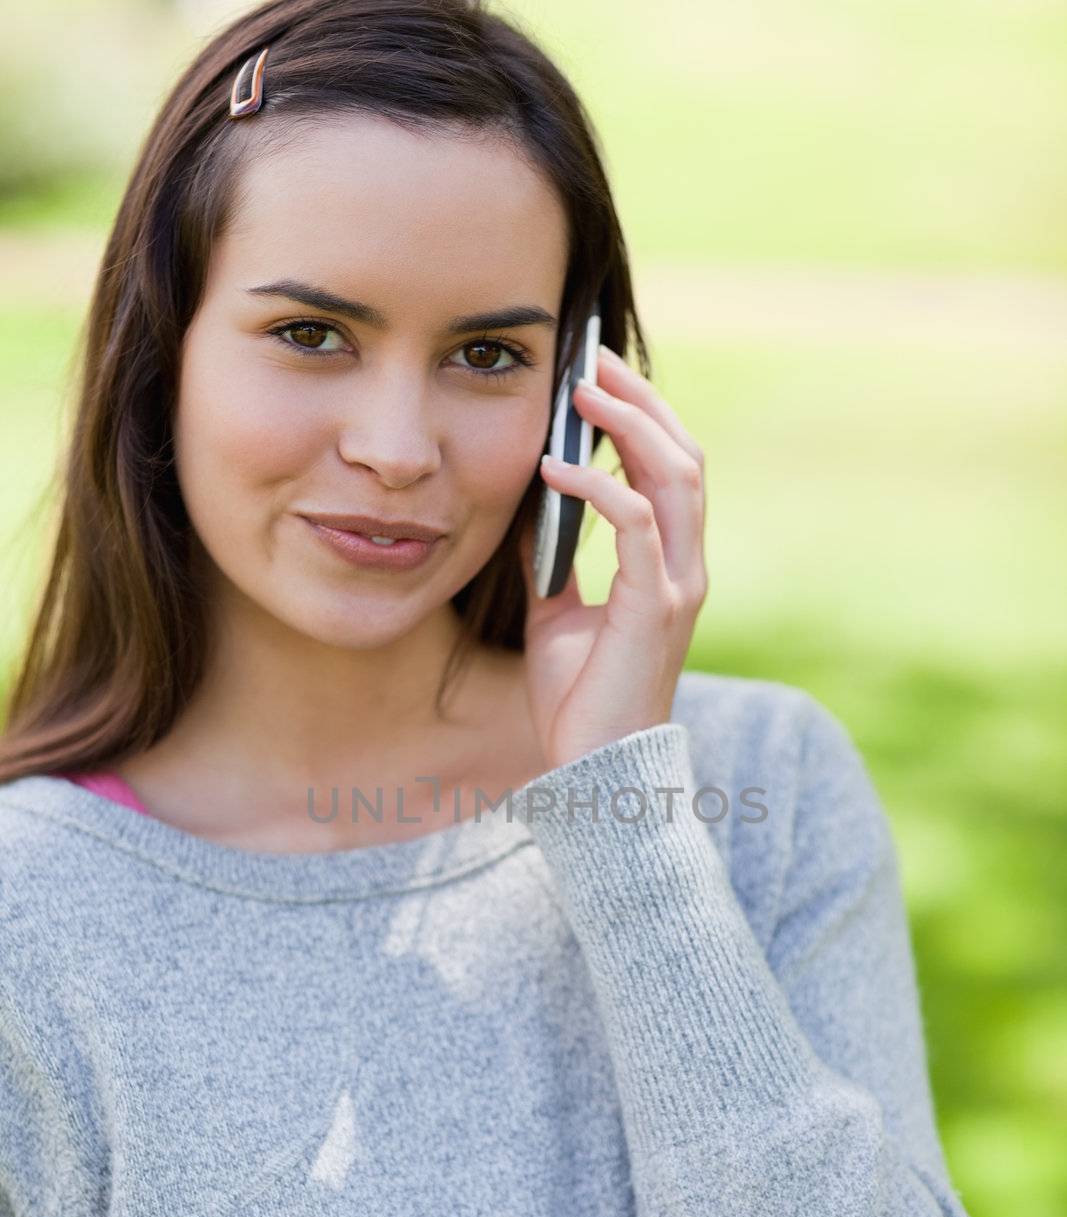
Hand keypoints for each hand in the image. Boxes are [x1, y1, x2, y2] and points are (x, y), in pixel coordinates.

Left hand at [518, 343, 707, 771]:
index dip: (644, 416)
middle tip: (592, 361)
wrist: (595, 768)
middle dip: (642, 401)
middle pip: (684, 457)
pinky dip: (599, 486)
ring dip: (630, 425)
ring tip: (582, 393)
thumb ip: (555, 558)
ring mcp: (676, 586)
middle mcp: (685, 568)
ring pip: (675, 478)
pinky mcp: (654, 609)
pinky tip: (556, 467)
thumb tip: (530, 502)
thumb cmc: (581, 698)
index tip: (599, 376)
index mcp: (669, 565)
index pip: (672, 469)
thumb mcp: (558, 613)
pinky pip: (635, 527)